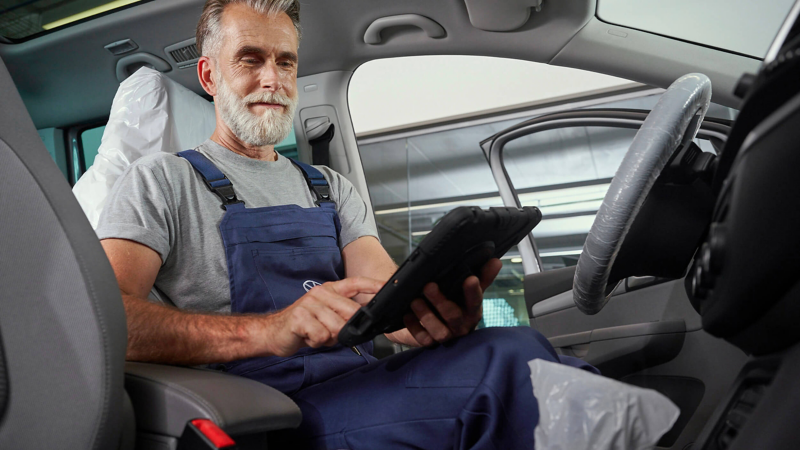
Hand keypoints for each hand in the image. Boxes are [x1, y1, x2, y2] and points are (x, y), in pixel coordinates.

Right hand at [260, 276, 383, 356]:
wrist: (273, 332)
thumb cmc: (303, 325)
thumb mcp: (326, 316)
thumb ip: (343, 315)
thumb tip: (363, 320)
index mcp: (329, 290)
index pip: (354, 283)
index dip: (372, 284)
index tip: (387, 286)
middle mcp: (319, 293)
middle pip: (350, 311)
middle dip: (346, 328)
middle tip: (331, 333)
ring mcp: (309, 304)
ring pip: (336, 327)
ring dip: (329, 338)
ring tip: (317, 334)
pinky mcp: (299, 318)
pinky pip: (321, 336)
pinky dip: (316, 342)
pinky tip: (308, 337)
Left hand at [400, 258, 501, 346]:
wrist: (431, 322)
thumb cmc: (452, 302)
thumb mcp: (465, 289)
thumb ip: (481, 276)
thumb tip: (495, 261)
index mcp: (472, 310)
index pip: (475, 301)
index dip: (473, 291)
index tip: (470, 279)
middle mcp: (461, 325)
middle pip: (453, 316)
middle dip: (440, 301)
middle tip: (428, 286)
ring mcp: (446, 335)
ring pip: (439, 331)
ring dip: (426, 315)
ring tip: (414, 300)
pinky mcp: (430, 343)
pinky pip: (423, 339)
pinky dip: (414, 327)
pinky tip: (407, 315)